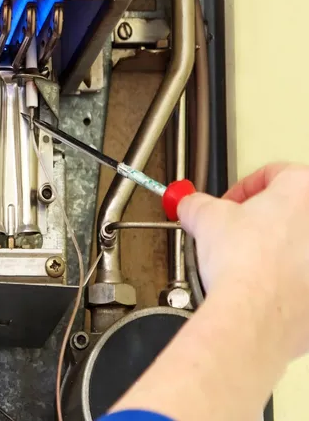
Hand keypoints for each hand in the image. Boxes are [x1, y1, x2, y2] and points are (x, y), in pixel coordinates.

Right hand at [178, 163, 308, 357]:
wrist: (255, 315)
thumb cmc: (246, 264)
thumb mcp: (204, 217)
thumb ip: (196, 203)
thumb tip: (190, 205)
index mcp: (303, 190)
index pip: (275, 173)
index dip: (244, 188)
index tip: (230, 204)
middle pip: (291, 209)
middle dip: (261, 218)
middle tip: (237, 229)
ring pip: (297, 244)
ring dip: (274, 248)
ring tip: (246, 259)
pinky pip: (302, 277)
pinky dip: (285, 278)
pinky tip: (260, 284)